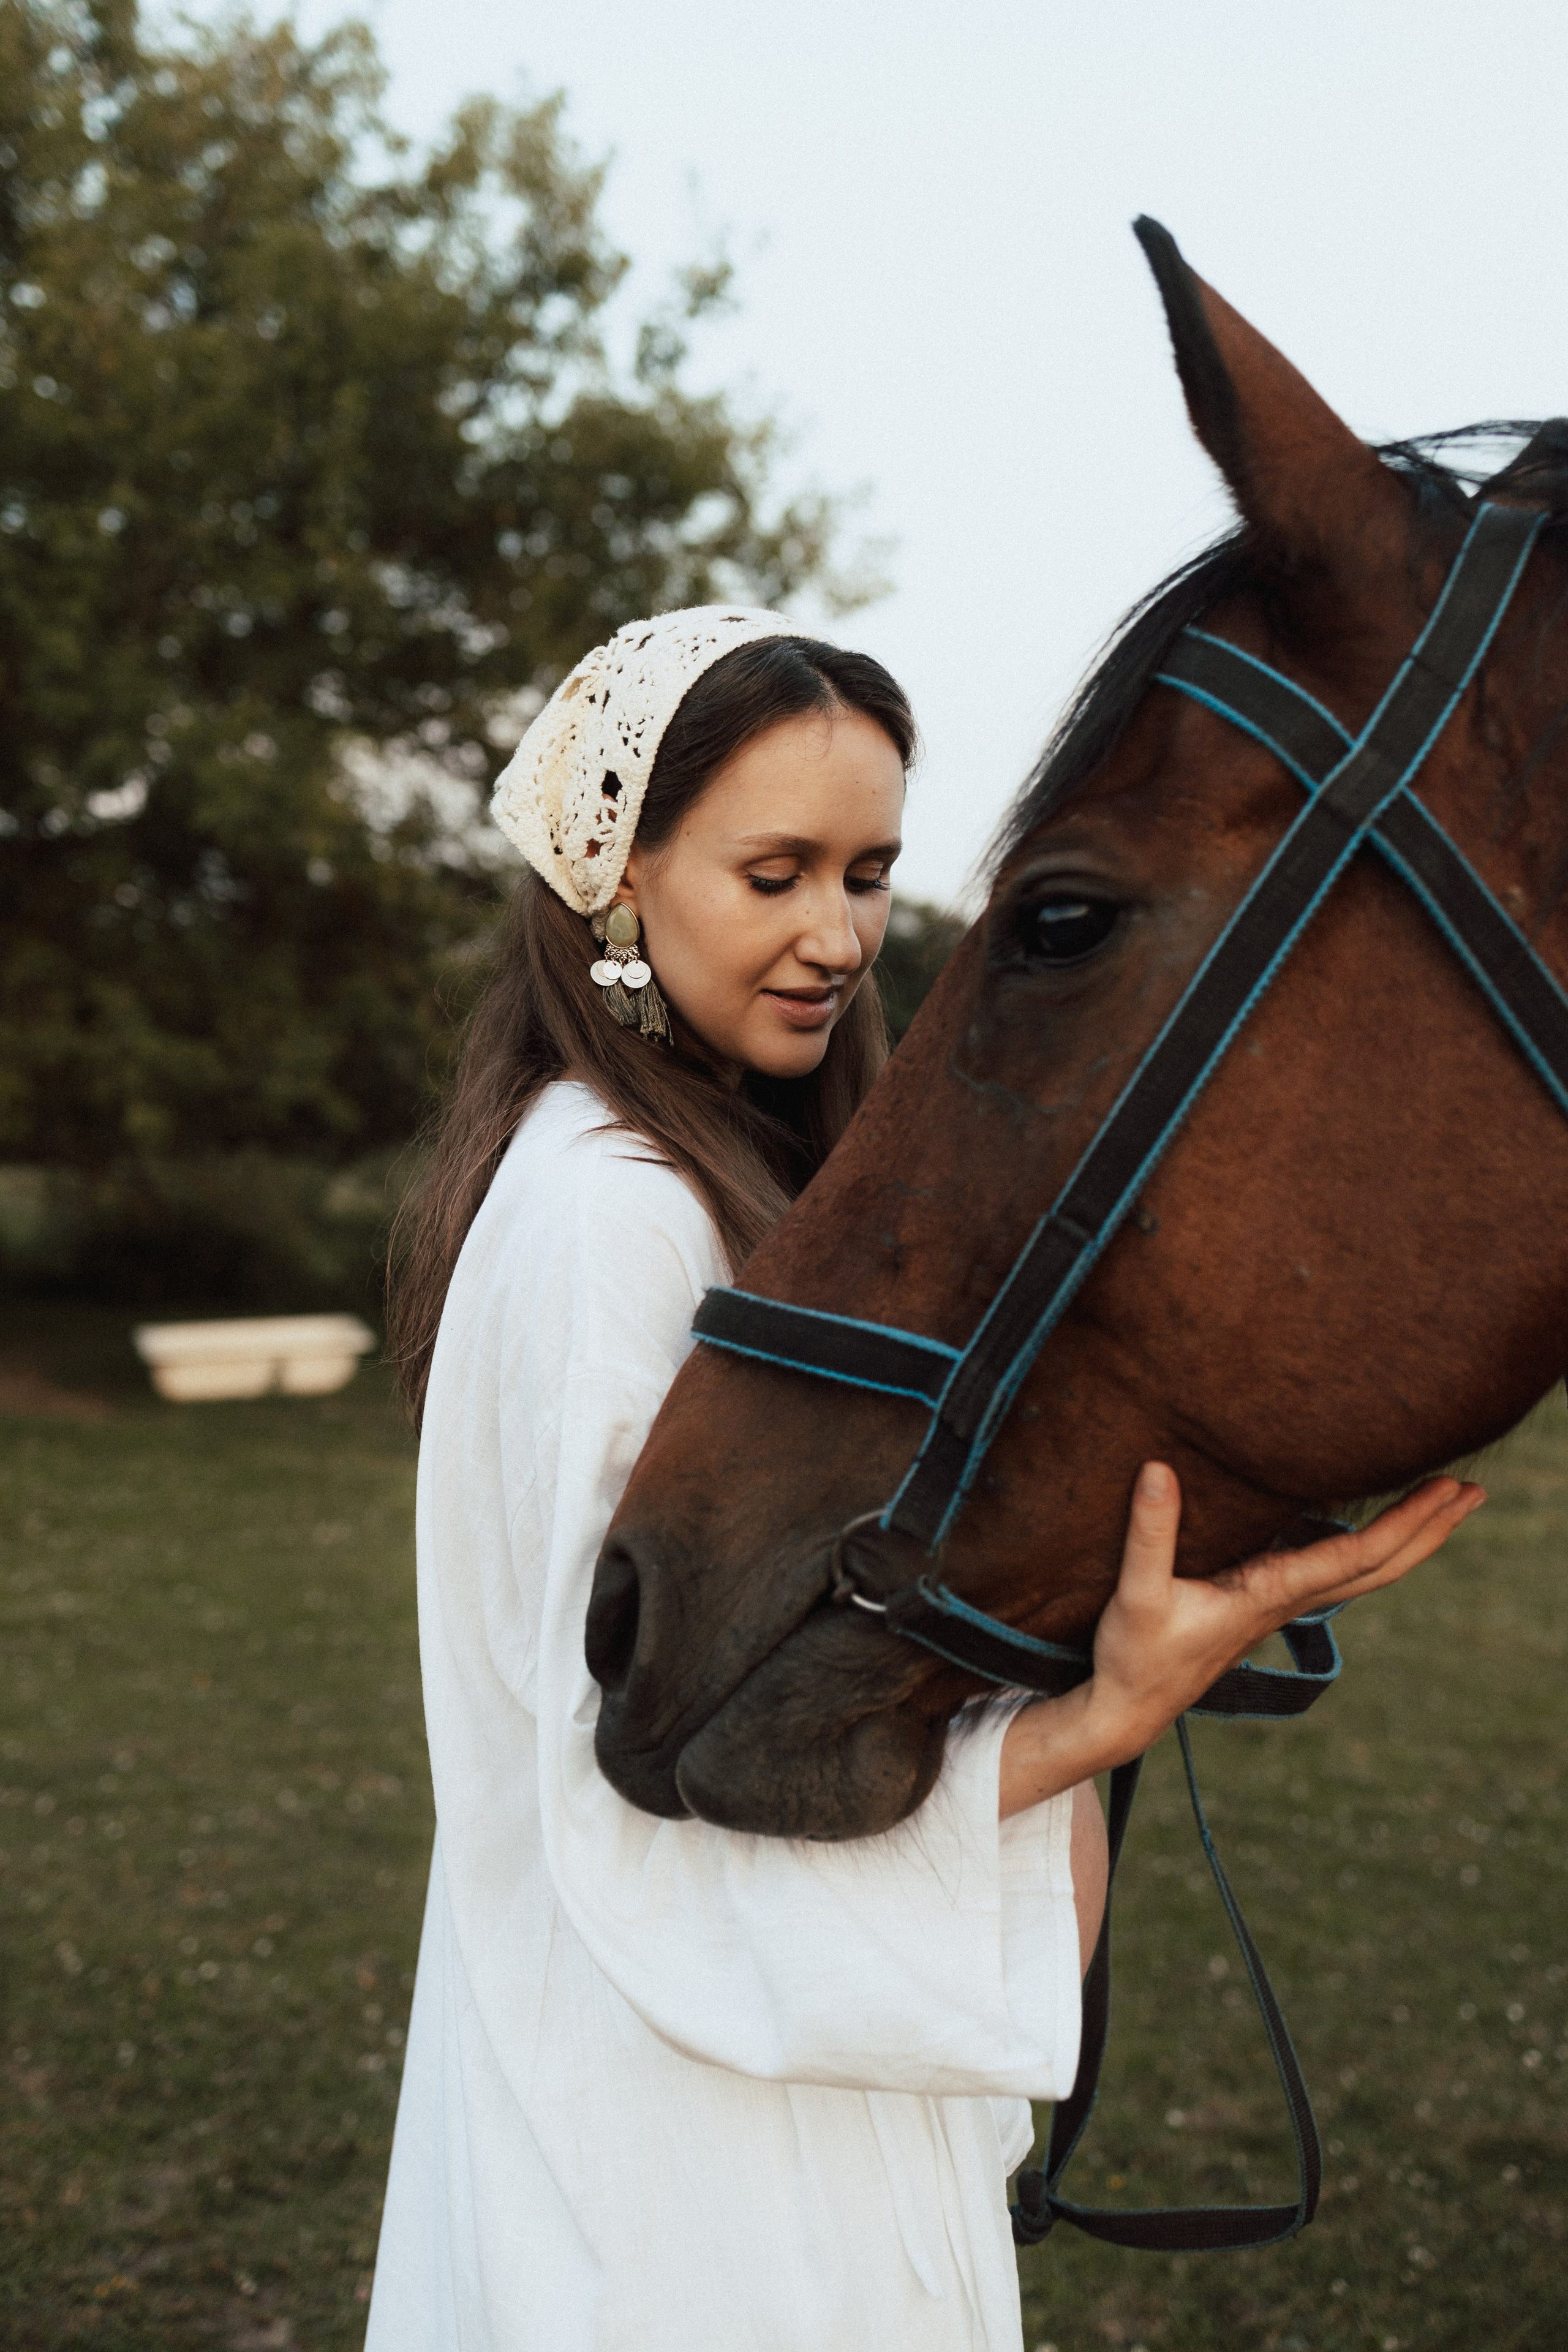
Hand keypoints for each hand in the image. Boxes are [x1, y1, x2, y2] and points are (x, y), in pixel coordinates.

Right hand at [999, 1463, 1482, 1819]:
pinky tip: (1369, 1530)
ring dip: (1407, 1538)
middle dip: (1430, 1529)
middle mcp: (1286, 1601)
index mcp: (1269, 1595)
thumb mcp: (1137, 1593)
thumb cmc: (1134, 1658)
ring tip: (1441, 1503)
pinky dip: (1369, 1548)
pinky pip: (1334, 1572)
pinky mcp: (1262, 1606)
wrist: (1127, 1713)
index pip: (1356, 1556)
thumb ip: (1150, 1531)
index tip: (1448, 1488)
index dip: (1406, 1522)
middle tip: (1475, 1490)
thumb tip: (1160, 1468)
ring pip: (1363, 1572)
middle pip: (1380, 1567)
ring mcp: (1279, 1607)